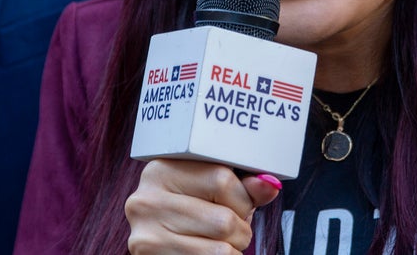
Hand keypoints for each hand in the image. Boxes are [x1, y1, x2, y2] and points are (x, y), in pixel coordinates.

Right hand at [125, 159, 281, 254]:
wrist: (152, 247)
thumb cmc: (185, 214)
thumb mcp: (208, 191)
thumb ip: (240, 187)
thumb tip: (269, 185)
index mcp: (162, 170)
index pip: (222, 180)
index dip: (242, 199)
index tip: (238, 205)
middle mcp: (147, 200)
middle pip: (224, 220)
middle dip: (239, 230)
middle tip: (228, 231)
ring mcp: (147, 235)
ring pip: (221, 250)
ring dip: (232, 251)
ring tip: (218, 244)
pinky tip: (207, 253)